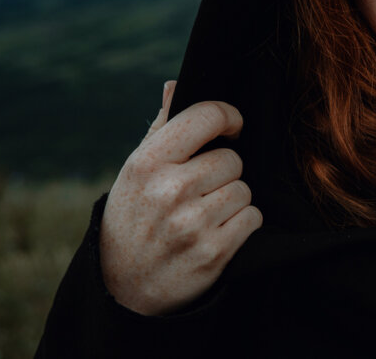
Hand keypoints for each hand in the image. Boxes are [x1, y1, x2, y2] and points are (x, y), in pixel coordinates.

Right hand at [100, 81, 262, 315]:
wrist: (122, 290)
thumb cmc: (134, 218)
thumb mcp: (136, 172)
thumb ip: (161, 128)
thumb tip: (175, 85)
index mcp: (148, 163)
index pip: (206, 116)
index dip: (228, 117)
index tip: (232, 126)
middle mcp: (169, 190)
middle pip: (232, 159)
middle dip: (224, 172)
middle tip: (202, 190)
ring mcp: (192, 223)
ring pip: (245, 189)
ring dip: (233, 200)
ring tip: (206, 214)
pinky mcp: (213, 252)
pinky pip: (253, 218)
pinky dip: (242, 225)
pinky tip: (217, 232)